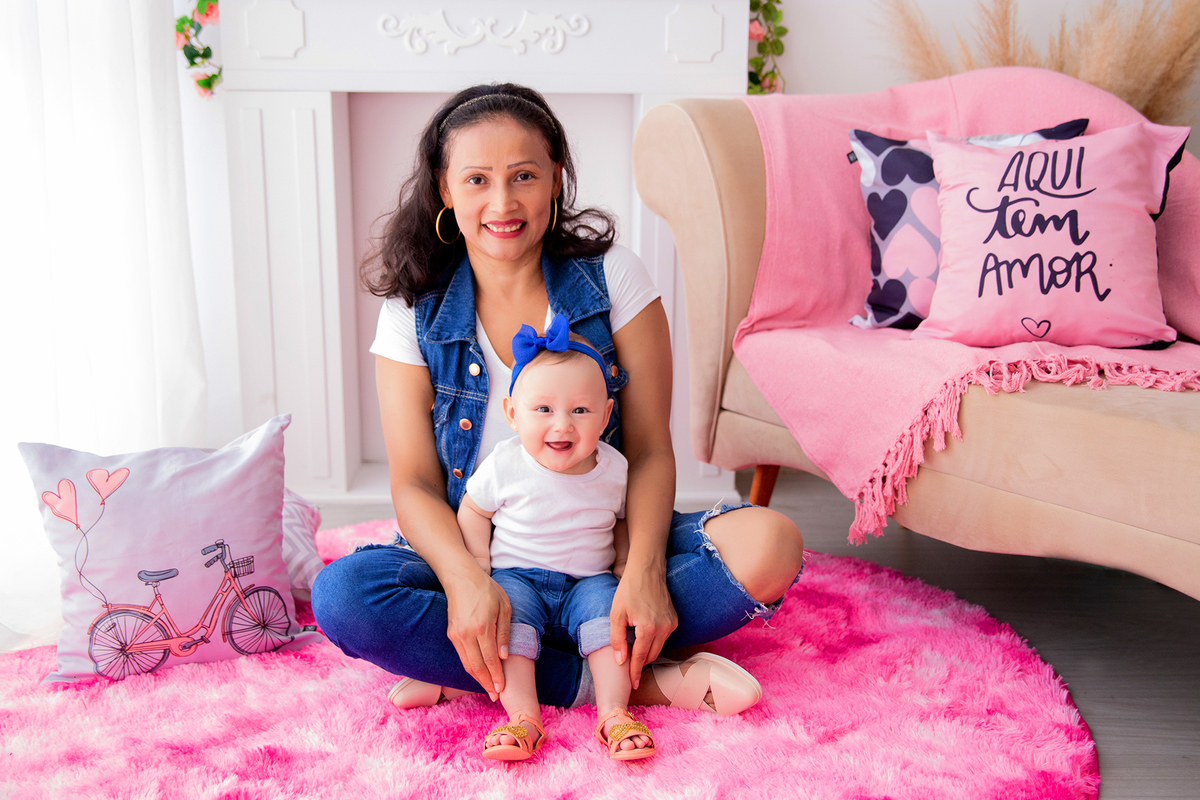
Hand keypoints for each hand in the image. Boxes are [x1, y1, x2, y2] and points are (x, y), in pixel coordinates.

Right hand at [444, 569, 510, 700]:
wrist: (460, 577)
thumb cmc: (486, 590)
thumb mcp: (504, 606)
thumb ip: (504, 632)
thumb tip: (503, 656)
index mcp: (483, 627)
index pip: (490, 659)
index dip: (496, 676)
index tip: (502, 689)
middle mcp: (467, 634)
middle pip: (476, 667)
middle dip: (487, 683)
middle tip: (495, 696)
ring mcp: (456, 635)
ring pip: (466, 664)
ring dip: (478, 678)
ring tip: (489, 688)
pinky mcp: (451, 634)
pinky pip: (462, 656)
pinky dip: (470, 667)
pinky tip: (479, 672)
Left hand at [609, 562, 676, 688]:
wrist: (647, 570)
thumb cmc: (629, 590)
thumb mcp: (616, 614)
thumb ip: (617, 639)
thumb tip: (620, 661)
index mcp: (648, 629)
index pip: (641, 658)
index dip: (635, 672)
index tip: (632, 684)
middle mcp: (664, 629)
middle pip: (651, 656)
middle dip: (640, 663)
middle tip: (628, 669)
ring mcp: (671, 624)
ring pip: (658, 647)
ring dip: (646, 652)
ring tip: (633, 653)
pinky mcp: (674, 619)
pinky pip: (663, 638)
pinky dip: (653, 641)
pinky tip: (642, 637)